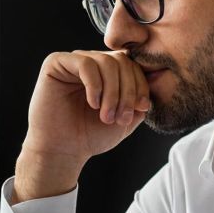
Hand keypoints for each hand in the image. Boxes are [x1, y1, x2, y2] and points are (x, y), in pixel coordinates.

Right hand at [14, 51, 150, 201]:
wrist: (62, 151)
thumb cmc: (90, 136)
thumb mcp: (126, 118)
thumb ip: (140, 99)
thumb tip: (158, 76)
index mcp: (107, 72)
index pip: (132, 64)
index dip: (141, 84)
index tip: (141, 108)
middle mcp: (91, 62)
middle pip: (121, 60)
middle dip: (127, 90)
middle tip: (121, 116)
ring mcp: (73, 61)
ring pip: (106, 61)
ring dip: (112, 92)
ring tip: (106, 115)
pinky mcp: (55, 63)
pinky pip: (85, 63)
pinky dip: (95, 85)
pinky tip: (93, 103)